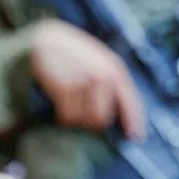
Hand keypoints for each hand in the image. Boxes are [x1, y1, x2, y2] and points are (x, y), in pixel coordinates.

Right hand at [30, 19, 145, 138]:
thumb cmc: (71, 54)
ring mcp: (86, 83)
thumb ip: (110, 82)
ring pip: (85, 120)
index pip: (131, 101)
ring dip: (76, 117)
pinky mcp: (67, 89)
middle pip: (103, 118)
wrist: (43, 41)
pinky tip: (58, 100)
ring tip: (68, 101)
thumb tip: (116, 115)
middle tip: (79, 109)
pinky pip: (67, 117)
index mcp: (115, 69)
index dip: (134, 121)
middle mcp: (104, 76)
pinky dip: (62, 114)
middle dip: (91, 120)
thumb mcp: (98, 61)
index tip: (136, 137)